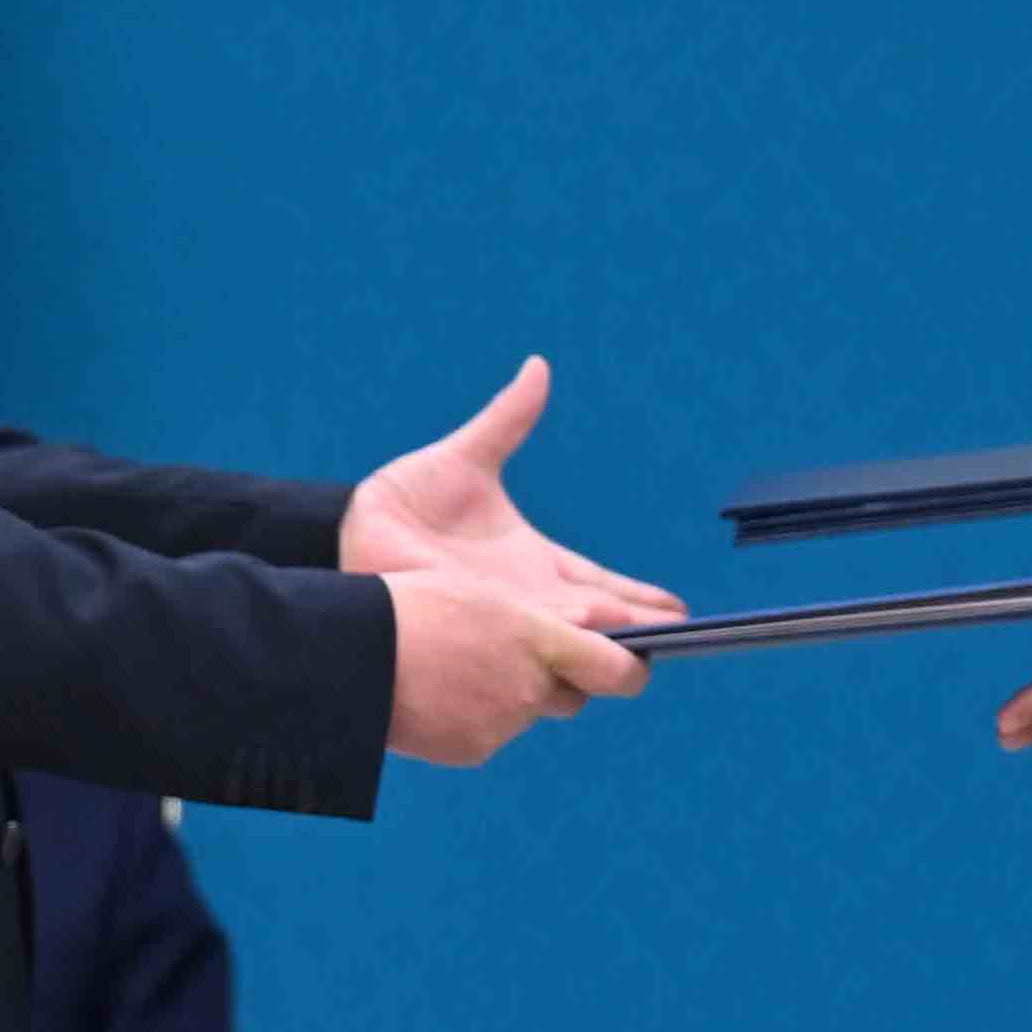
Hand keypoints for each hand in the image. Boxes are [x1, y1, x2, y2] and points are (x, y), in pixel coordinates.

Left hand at [346, 355, 686, 632]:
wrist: (349, 533)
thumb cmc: (403, 502)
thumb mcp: (464, 459)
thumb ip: (507, 421)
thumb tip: (537, 366)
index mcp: (540, 567)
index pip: (606, 589)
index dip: (644, 600)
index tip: (681, 610)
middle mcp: (530, 604)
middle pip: (603, 627)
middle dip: (639, 633)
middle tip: (681, 638)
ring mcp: (506, 626)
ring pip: (571, 652)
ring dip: (605, 649)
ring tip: (642, 651)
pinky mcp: (478, 642)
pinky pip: (526, 663)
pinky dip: (557, 664)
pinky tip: (584, 663)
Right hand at [387, 571, 642, 767]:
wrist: (347, 658)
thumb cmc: (409, 607)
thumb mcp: (481, 595)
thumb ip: (532, 624)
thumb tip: (562, 648)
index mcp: (538, 638)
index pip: (617, 668)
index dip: (632, 668)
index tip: (638, 663)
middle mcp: (531, 687)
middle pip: (573, 694)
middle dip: (559, 680)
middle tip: (528, 659)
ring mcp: (503, 724)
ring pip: (527, 712)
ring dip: (509, 696)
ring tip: (461, 667)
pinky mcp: (474, 750)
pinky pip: (490, 734)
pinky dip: (474, 717)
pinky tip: (438, 693)